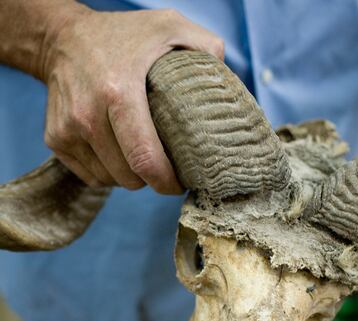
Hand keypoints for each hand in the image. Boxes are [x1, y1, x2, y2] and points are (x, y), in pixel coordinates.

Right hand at [41, 7, 223, 192]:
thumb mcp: (169, 26)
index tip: (182, 184)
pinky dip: (110, 172)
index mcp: (118, 92)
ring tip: (145, 154)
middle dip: (154, 180)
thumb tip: (227, 80)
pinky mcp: (55, 139)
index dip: (167, 181)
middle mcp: (87, 115)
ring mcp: (67, 130)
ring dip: (132, 176)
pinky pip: (91, 176)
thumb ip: (205, 46)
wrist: (62, 37)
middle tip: (170, 168)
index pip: (144, 158)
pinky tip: (122, 152)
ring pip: (110, 180)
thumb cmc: (124, 35)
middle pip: (129, 176)